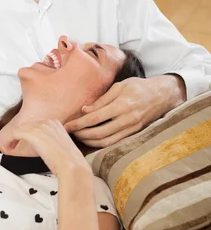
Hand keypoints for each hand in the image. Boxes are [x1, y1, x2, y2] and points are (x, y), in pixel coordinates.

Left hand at [10, 119, 85, 176]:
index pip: (34, 124)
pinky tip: (7, 148)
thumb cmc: (68, 161)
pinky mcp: (33, 134)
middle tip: (12, 145)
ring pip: (19, 129)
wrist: (72, 166)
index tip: (21, 141)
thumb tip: (42, 145)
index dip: (26, 133)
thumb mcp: (60, 145)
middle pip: (26, 125)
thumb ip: (51, 140)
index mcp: (55, 123)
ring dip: (12, 138)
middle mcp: (47, 122)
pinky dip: (8, 140)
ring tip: (9, 147)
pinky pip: (14, 133)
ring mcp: (40, 127)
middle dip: (19, 135)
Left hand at [65, 75, 185, 147]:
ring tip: (78, 136)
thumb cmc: (139, 87)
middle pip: (98, 133)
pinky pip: (114, 142)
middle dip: (81, 134)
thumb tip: (85, 110)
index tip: (67, 125)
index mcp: (121, 105)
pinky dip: (101, 143)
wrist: (162, 95)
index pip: (94, 119)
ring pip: (106, 142)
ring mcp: (131, 129)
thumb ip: (102, 99)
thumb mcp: (120, 86)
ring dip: (89, 141)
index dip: (78, 123)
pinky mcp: (134, 134)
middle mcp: (127, 120)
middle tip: (69, 132)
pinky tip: (91, 139)